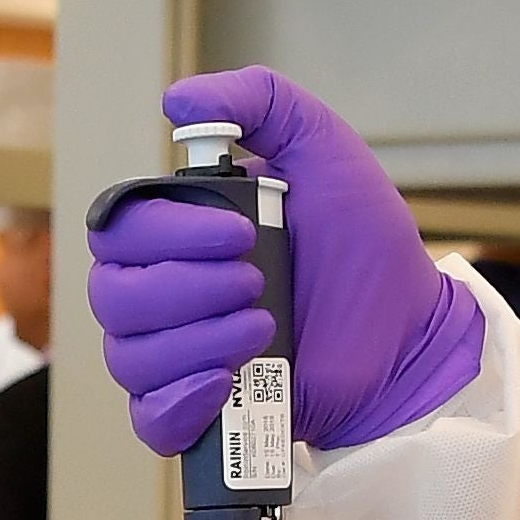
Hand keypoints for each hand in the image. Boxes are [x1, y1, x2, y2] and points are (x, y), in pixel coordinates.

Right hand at [83, 68, 484, 457]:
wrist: (406, 329)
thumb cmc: (362, 244)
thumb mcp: (321, 147)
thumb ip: (257, 101)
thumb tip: (178, 101)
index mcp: (176, 232)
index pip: (120, 230)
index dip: (168, 234)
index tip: (241, 233)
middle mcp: (162, 293)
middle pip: (113, 295)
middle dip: (186, 288)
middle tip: (257, 281)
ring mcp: (176, 357)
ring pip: (129, 356)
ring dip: (196, 340)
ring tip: (264, 327)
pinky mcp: (198, 413)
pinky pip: (149, 418)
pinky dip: (180, 401)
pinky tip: (226, 380)